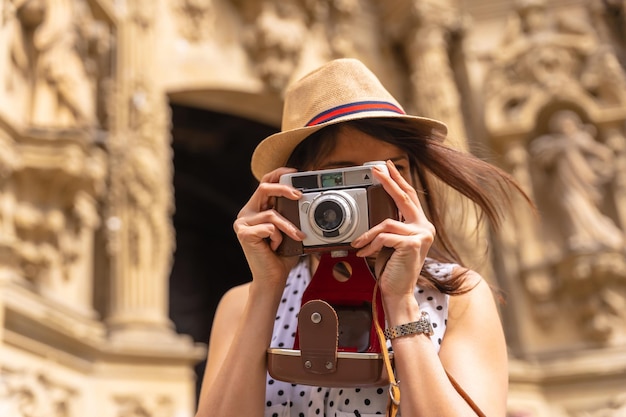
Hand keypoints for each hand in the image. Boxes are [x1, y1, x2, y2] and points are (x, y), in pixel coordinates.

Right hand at [233, 167, 305, 287]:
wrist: (273, 278)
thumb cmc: (282, 255)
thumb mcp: (290, 229)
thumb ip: (292, 214)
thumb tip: (307, 198)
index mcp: (257, 208)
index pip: (265, 183)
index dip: (278, 174)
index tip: (294, 173)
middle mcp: (247, 213)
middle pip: (263, 188)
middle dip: (283, 189)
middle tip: (299, 195)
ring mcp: (242, 223)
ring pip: (271, 213)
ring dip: (288, 226)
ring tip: (298, 236)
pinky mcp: (243, 234)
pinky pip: (268, 228)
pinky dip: (278, 237)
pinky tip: (275, 247)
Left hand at [350, 160, 434, 300]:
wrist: (398, 293)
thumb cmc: (393, 270)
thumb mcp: (390, 245)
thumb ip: (389, 229)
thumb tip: (375, 214)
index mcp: (421, 226)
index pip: (409, 197)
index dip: (398, 180)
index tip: (388, 166)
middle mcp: (425, 228)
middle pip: (403, 198)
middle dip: (388, 181)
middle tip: (375, 169)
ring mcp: (421, 236)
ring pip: (386, 223)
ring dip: (368, 235)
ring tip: (359, 244)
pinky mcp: (412, 244)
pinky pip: (384, 236)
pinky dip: (371, 245)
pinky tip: (365, 253)